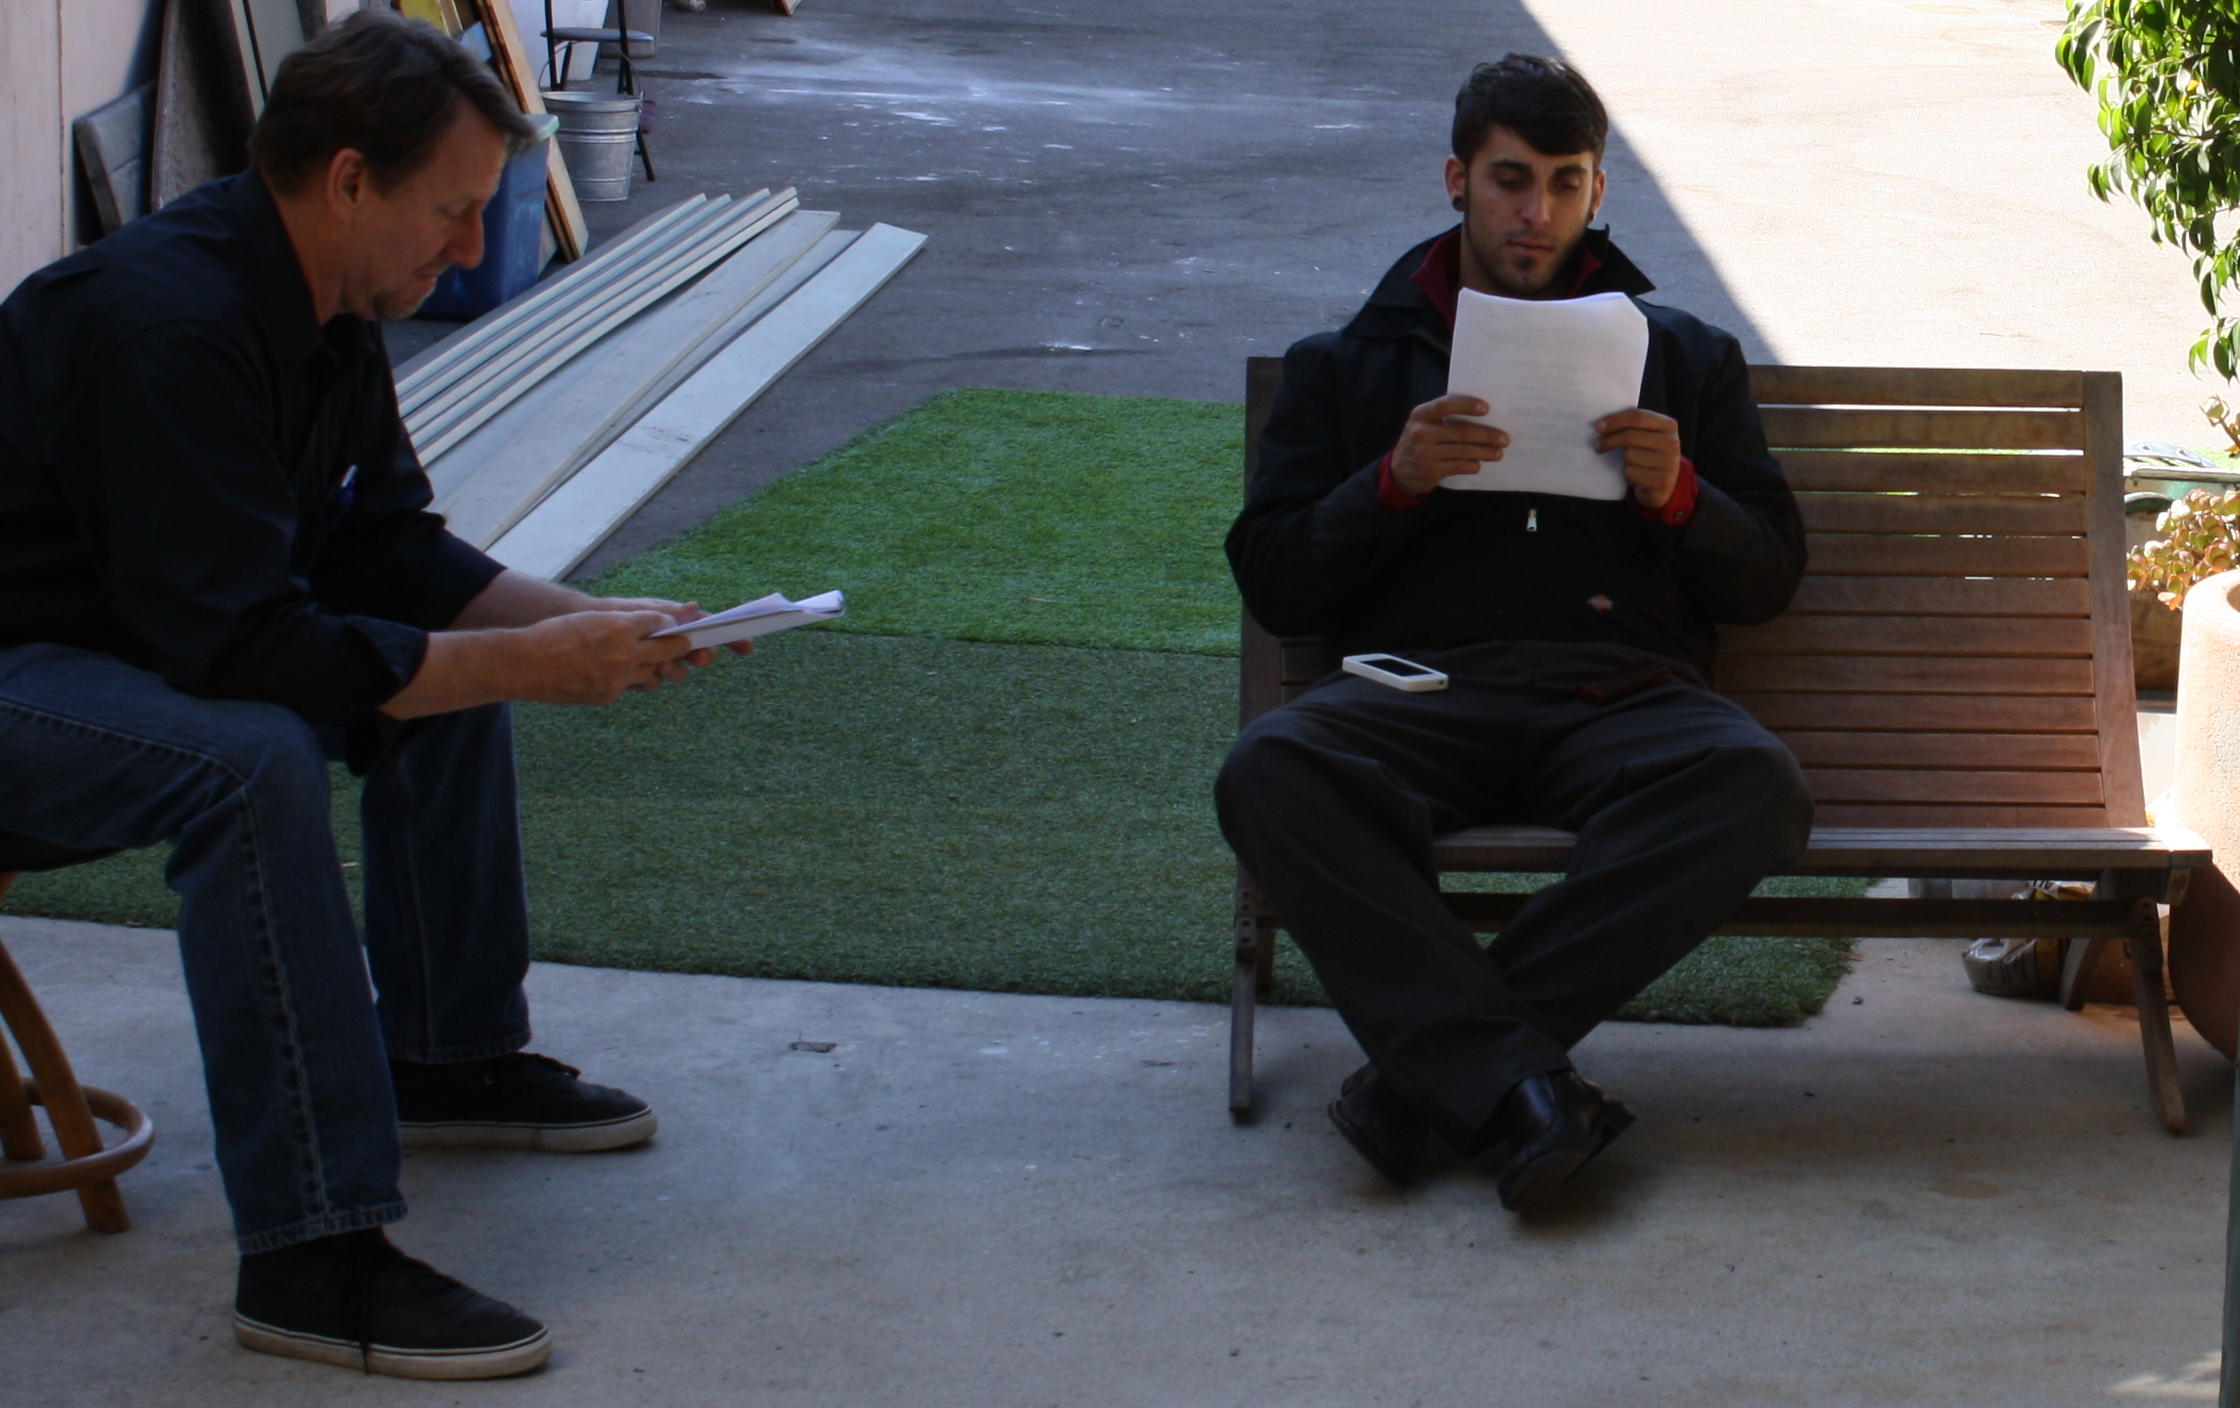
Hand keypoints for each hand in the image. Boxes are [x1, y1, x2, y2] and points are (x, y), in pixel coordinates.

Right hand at [517, 610, 699, 703]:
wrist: (526, 664)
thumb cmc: (555, 634)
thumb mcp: (592, 618)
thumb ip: (626, 622)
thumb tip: (659, 626)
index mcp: (619, 627)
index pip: (659, 622)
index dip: (668, 623)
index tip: (672, 626)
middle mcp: (624, 653)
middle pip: (667, 649)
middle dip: (678, 646)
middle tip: (684, 644)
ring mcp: (618, 678)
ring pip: (651, 672)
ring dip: (651, 666)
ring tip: (646, 660)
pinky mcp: (608, 695)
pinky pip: (628, 687)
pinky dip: (624, 680)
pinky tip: (610, 673)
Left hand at [585, 596, 749, 667]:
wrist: (585, 627)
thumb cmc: (618, 612)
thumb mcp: (644, 609)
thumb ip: (670, 614)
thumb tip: (695, 609)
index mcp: (678, 624)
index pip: (710, 630)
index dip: (730, 638)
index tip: (746, 647)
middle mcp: (672, 643)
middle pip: (698, 654)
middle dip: (702, 656)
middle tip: (699, 656)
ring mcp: (657, 660)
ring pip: (677, 671)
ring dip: (675, 670)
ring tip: (662, 664)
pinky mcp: (640, 675)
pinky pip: (653, 682)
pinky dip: (650, 679)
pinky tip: (640, 675)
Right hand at [1389, 395, 1509, 497]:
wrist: (1398, 471)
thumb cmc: (1420, 441)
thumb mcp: (1424, 424)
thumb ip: (1444, 416)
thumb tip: (1483, 415)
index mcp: (1421, 414)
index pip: (1446, 405)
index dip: (1467, 405)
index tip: (1487, 408)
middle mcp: (1421, 432)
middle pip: (1462, 432)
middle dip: (1487, 435)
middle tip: (1504, 438)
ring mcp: (1425, 453)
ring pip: (1464, 451)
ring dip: (1485, 452)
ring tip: (1498, 453)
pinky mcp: (1430, 471)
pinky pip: (1459, 466)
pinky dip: (1472, 465)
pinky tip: (1478, 464)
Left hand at [1594, 408, 1682, 509]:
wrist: (1665, 484)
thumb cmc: (1649, 455)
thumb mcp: (1647, 436)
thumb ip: (1633, 425)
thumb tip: (1602, 424)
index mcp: (1668, 425)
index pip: (1637, 417)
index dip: (1615, 420)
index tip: (1597, 426)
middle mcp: (1672, 443)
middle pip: (1630, 436)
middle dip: (1609, 440)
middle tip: (1597, 445)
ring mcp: (1669, 463)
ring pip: (1629, 456)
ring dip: (1623, 462)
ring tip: (1630, 464)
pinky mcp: (1662, 481)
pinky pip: (1631, 474)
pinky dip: (1627, 476)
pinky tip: (1635, 477)